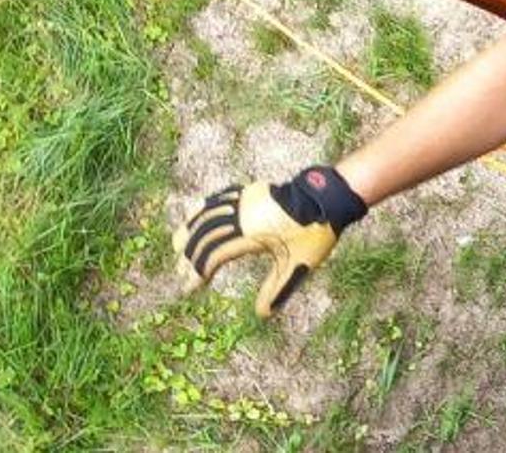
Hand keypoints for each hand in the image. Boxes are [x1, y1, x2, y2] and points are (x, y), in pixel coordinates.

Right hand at [173, 166, 368, 316]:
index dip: (198, 272)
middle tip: (180, 274)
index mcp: (250, 235)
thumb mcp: (299, 265)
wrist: (328, 198)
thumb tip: (262, 314)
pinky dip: (204, 208)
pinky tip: (195, 214)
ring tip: (177, 247)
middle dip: (189, 256)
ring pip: (207, 214)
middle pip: (204, 236)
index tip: (189, 287)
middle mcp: (242, 215)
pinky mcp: (250, 191)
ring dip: (190, 230)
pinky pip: (220, 198)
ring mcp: (245, 200)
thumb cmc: (315, 233)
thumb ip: (278, 289)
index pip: (213, 255)